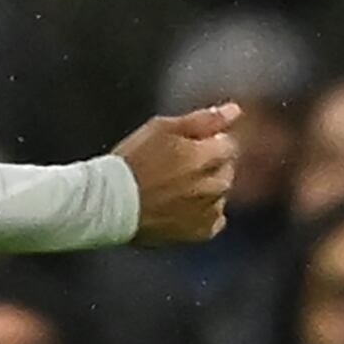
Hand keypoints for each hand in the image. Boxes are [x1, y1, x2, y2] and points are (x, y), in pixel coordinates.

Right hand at [116, 103, 238, 245]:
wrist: (109, 204)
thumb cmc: (131, 162)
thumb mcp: (161, 128)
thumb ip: (202, 120)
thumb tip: (234, 110)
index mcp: (205, 157)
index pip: (228, 145)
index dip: (208, 144)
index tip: (186, 147)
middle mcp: (213, 186)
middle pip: (227, 170)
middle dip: (210, 166)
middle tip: (177, 168)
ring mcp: (208, 211)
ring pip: (221, 194)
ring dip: (206, 189)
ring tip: (174, 189)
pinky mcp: (201, 232)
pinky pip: (215, 219)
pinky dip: (204, 213)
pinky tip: (180, 207)